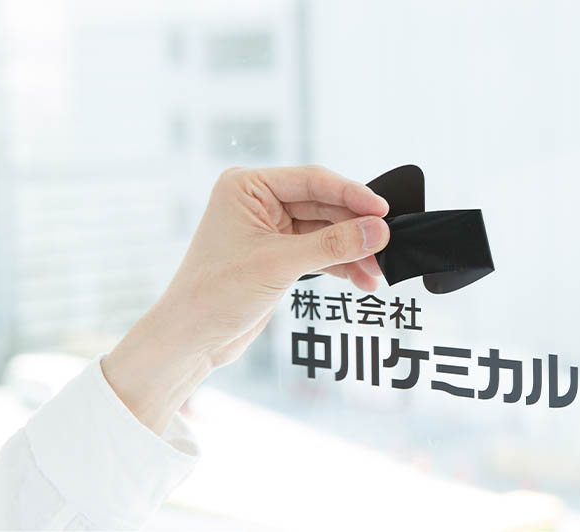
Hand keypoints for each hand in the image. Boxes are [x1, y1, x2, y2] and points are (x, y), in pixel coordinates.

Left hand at [101, 166, 389, 433]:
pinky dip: (342, 265)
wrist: (191, 340)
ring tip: (379, 270)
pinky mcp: (279, 256)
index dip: (351, 194)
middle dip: (356, 228)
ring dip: (353, 251)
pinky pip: (321, 253)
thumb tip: (379, 231)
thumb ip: (332, 245)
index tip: (383, 211)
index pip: (312, 181)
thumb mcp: (278, 264)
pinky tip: (363, 280)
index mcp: (247, 187)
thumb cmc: (214, 294)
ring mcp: (271, 230)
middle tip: (388, 242)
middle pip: (324, 205)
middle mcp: (259, 202)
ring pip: (326, 232)